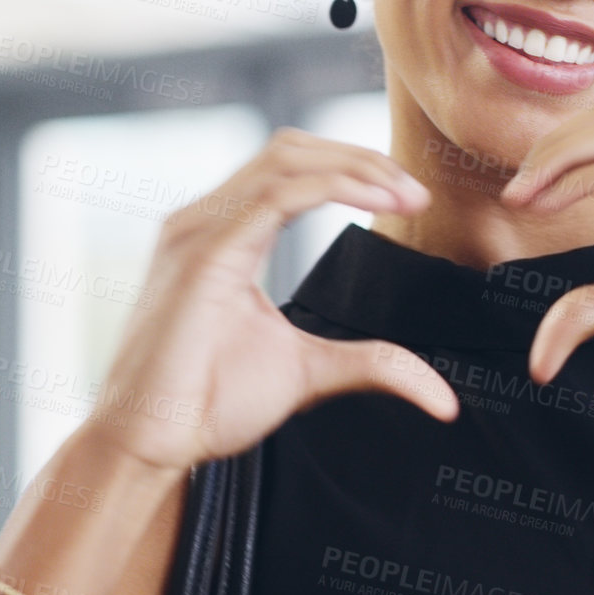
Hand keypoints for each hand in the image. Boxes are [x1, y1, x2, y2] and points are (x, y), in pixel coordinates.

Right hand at [86, 127, 457, 470]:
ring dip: (354, 168)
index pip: (290, 167)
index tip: (411, 197)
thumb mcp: (310, 372)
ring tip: (404, 195)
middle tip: (417, 191)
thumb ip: (372, 364)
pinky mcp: (199, 256)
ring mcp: (197, 233)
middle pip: (290, 150)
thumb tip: (445, 399)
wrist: (148, 444)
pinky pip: (271, 197)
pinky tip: (374, 202)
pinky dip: (330, 187)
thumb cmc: (207, 404)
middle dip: (360, 158)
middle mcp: (203, 221)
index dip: (353, 168)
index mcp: (222, 234)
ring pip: (283, 161)